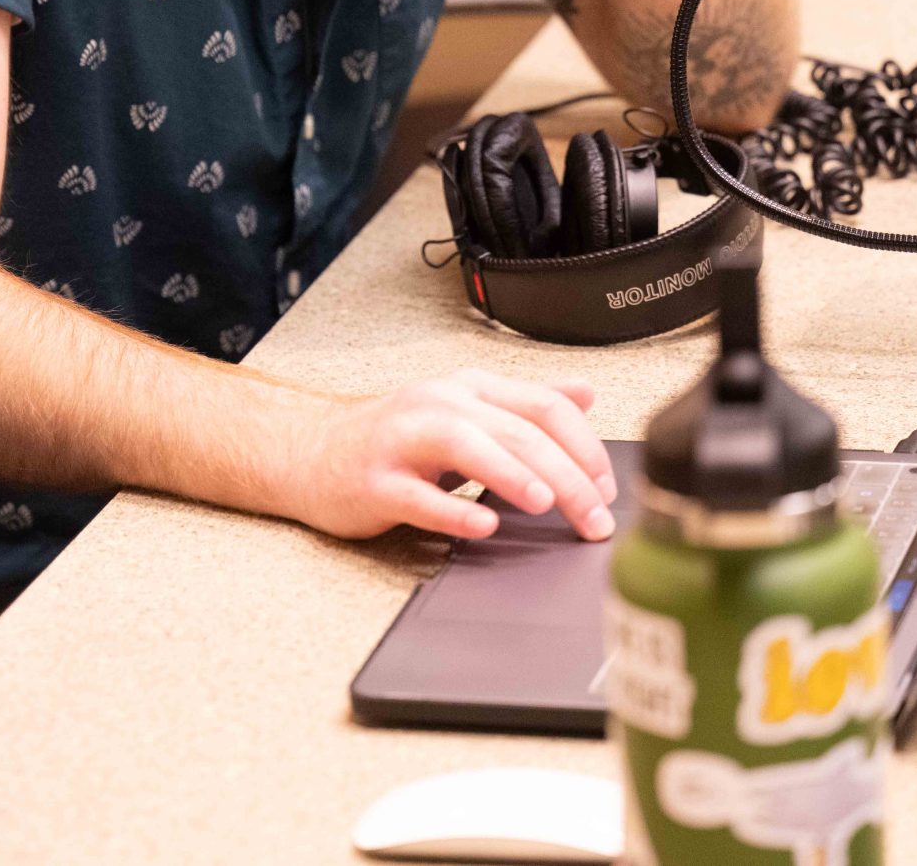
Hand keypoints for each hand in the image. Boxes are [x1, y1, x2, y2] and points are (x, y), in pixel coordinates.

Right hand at [271, 368, 618, 541]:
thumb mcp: (463, 408)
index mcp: (467, 389)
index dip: (585, 446)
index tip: (608, 488)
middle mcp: (438, 405)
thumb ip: (524, 404)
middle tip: (596, 517)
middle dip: (567, 476)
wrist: (309, 452)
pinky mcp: (375, 482)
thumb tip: (585, 395)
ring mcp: (403, 442)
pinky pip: (417, 497)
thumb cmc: (392, 438)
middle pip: (516, 431)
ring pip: (467, 447)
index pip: (542, 406)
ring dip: (512, 473)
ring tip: (546, 502)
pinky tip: (483, 527)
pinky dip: (453, 512)